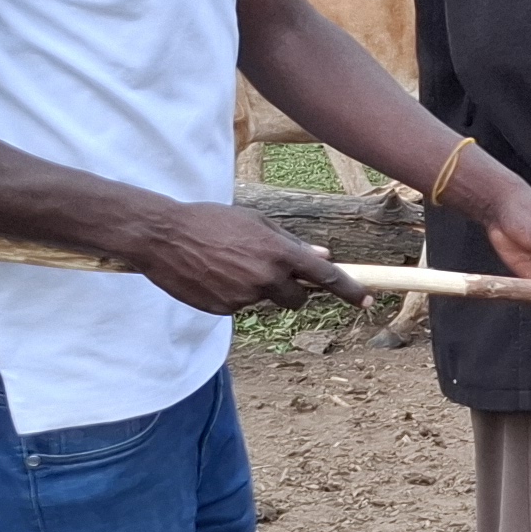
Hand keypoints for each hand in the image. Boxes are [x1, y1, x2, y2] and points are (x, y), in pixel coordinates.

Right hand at [114, 201, 364, 314]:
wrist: (164, 237)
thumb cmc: (211, 221)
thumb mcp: (256, 222)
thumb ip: (291, 243)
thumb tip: (323, 257)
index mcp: (278, 252)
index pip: (326, 278)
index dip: (349, 290)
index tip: (366, 300)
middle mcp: (265, 278)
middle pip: (298, 299)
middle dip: (292, 290)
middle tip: (268, 271)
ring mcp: (244, 298)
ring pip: (265, 300)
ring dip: (256, 288)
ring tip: (227, 263)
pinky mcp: (223, 310)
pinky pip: (239, 306)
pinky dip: (232, 294)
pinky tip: (212, 275)